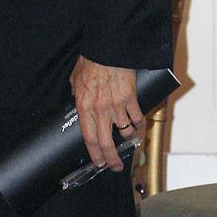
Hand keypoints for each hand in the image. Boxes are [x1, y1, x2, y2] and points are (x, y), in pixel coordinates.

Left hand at [69, 56, 142, 171]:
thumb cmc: (91, 61)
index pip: (89, 138)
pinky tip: (140, 127)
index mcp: (84, 107)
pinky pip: (137, 118)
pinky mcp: (130, 98)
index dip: (94, 154)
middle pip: (106, 142)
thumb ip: (77, 94)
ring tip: (129, 141)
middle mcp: (100, 110)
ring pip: (125, 132)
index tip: (98, 163)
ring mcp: (116, 105)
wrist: (107, 50)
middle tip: (115, 166)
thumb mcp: (76, 79)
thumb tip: (78, 100)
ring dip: (128, 139)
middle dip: (111, 158)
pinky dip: (140, 125)